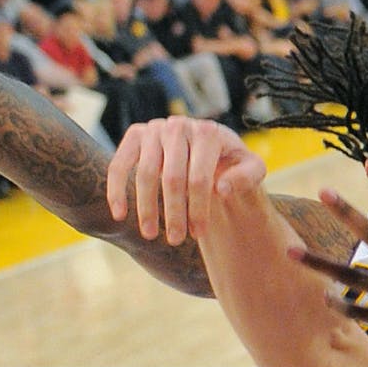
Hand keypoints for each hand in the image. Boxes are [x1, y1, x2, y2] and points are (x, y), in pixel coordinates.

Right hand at [105, 116, 265, 244]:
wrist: (208, 145)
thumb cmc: (231, 161)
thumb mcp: (251, 168)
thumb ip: (248, 177)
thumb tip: (222, 189)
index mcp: (208, 133)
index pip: (199, 177)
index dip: (198, 209)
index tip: (198, 234)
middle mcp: (179, 126)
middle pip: (172, 178)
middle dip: (173, 213)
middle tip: (175, 240)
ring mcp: (155, 128)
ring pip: (145, 173)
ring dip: (146, 208)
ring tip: (150, 235)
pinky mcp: (135, 134)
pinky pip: (120, 164)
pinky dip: (116, 190)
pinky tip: (120, 215)